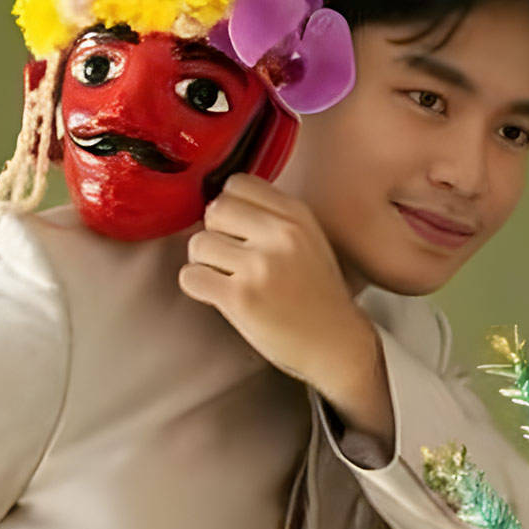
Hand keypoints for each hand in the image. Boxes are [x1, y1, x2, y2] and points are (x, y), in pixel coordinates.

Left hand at [180, 175, 393, 446]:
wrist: (337, 344)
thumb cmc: (318, 296)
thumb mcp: (308, 239)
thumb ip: (271, 216)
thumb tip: (220, 205)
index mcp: (296, 215)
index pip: (237, 184)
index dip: (230, 209)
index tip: (237, 231)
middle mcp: (280, 234)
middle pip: (214, 210)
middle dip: (215, 235)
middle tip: (231, 260)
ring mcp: (260, 266)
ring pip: (197, 244)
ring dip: (204, 264)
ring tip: (229, 281)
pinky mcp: (241, 298)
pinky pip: (191, 277)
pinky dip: (198, 288)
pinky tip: (220, 297)